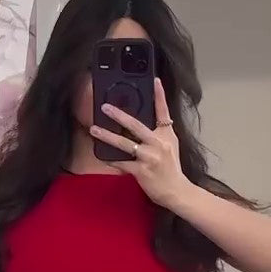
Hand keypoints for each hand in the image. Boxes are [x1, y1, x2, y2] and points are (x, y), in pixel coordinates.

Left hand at [90, 78, 189, 210]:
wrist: (176, 191)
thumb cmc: (171, 168)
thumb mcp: (170, 145)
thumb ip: (159, 132)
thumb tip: (141, 122)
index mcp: (166, 135)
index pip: (163, 111)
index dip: (160, 95)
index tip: (155, 80)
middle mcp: (158, 144)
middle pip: (136, 125)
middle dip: (119, 115)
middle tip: (105, 107)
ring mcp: (149, 158)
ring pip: (125, 144)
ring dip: (107, 136)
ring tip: (94, 129)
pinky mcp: (142, 171)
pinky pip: (122, 163)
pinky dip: (111, 159)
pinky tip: (101, 155)